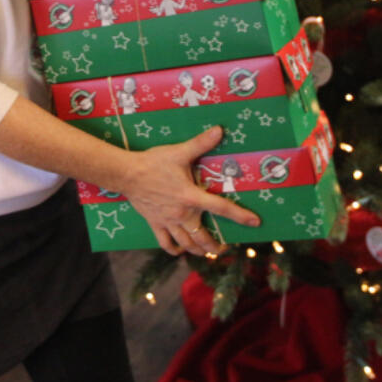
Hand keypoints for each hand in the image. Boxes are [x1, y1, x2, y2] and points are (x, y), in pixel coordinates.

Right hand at [120, 126, 259, 257]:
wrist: (127, 174)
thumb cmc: (154, 162)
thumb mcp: (179, 152)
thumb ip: (200, 143)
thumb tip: (220, 130)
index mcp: (191, 197)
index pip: (221, 208)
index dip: (240, 216)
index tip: (255, 223)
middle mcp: (182, 214)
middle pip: (203, 238)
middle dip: (215, 246)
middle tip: (224, 247)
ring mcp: (168, 221)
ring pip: (186, 244)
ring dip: (199, 250)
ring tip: (207, 252)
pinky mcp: (155, 224)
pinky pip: (165, 243)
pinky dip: (174, 250)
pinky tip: (180, 250)